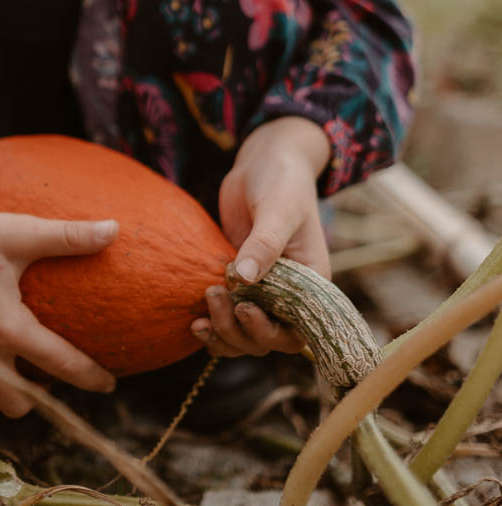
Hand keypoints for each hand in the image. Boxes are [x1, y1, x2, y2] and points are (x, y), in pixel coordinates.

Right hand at [0, 198, 119, 415]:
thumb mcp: (18, 232)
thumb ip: (68, 237)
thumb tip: (115, 229)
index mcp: (6, 328)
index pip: (61, 366)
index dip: (90, 378)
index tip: (109, 385)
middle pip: (16, 404)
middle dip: (34, 396)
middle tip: (41, 372)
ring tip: (4, 364)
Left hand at [198, 117, 331, 357]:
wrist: (263, 164)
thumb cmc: (281, 182)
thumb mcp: (278, 210)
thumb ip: (264, 244)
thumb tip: (244, 279)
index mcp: (312, 284)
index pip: (296, 331)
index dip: (269, 332)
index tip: (244, 307)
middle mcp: (289, 296)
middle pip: (266, 340)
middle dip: (238, 331)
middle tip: (214, 296)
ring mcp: (262, 292)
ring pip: (244, 336)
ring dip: (223, 334)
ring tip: (199, 317)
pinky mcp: (237, 284)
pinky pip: (228, 319)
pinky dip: (213, 327)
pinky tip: (194, 323)